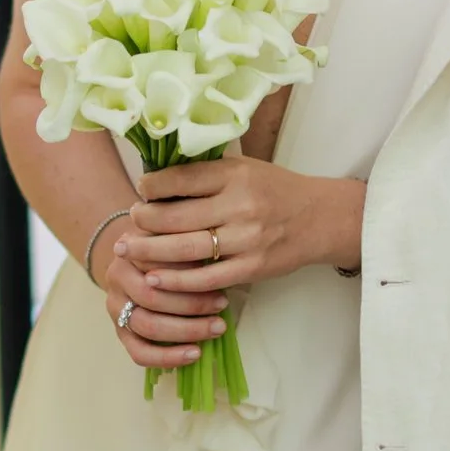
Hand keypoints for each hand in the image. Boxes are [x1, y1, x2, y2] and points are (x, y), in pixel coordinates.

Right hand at [103, 246, 227, 371]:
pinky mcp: (120, 332)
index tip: (219, 274)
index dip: (187, 271)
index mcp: (129, 249)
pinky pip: (139, 353)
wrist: (138, 263)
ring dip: (186, 330)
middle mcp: (116, 277)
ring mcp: (115, 307)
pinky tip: (195, 354)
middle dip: (191, 304)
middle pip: (150, 297)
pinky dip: (168, 357)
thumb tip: (216, 261)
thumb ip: (188, 243)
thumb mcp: (176, 235)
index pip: (156, 263)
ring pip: (147, 326)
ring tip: (216, 329)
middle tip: (222, 304)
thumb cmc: (167, 249)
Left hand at [124, 158, 361, 293]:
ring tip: (129, 249)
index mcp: (235, 174)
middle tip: (130, 221)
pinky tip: (156, 278)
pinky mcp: (252, 268)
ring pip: (185, 249)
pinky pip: (206, 278)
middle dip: (143, 221)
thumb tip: (157, 182)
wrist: (321, 218)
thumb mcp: (245, 169)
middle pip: (175, 217)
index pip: (181, 178)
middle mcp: (240, 205)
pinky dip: (177, 281)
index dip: (152, 186)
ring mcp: (246, 239)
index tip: (140, 190)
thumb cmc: (276, 190)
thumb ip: (207, 175)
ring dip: (149, 251)